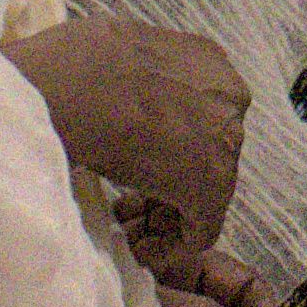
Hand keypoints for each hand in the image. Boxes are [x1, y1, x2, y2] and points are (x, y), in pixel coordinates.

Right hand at [6, 16, 245, 248]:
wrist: (78, 84)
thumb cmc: (79, 65)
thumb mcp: (123, 56)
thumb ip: (141, 80)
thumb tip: (123, 95)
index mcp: (208, 62)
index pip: (197, 119)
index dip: (167, 149)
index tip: (137, 168)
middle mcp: (228, 99)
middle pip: (206, 154)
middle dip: (170, 182)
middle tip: (131, 207)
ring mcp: (226, 142)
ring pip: (206, 192)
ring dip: (168, 216)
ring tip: (130, 232)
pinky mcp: (212, 187)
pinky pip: (201, 228)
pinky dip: (173, 245)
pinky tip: (142, 250)